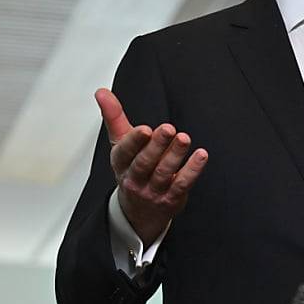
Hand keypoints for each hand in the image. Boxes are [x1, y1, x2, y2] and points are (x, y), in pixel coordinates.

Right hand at [95, 88, 207, 246]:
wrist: (138, 211)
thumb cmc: (131, 168)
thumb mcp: (120, 143)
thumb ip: (113, 116)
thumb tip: (102, 92)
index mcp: (121, 162)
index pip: (124, 152)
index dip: (134, 141)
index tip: (145, 129)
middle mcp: (134, 178)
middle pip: (144, 163)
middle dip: (157, 145)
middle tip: (168, 129)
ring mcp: (152, 190)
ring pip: (163, 173)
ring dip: (175, 155)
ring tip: (184, 139)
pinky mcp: (171, 198)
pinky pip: (182, 184)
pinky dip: (192, 171)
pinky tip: (201, 156)